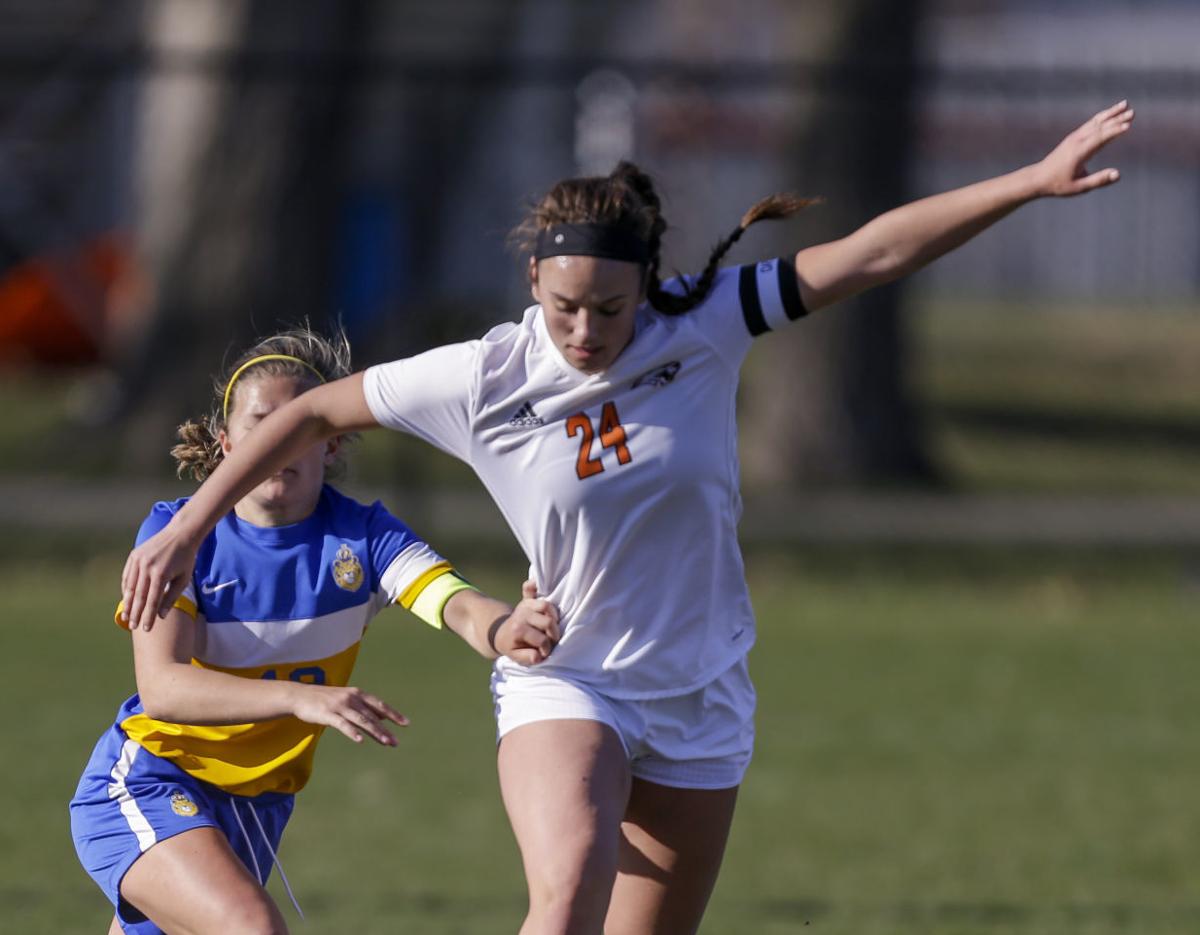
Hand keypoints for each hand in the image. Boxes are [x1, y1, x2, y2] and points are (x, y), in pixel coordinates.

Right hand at [121, 523, 200, 632]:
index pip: (152, 601)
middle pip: (138, 596)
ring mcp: (138, 560)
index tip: (145, 628)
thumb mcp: (183, 579)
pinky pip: (127, 575)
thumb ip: (171, 597)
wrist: (180, 534)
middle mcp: (147, 567)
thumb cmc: (185, 559)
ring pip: (130, 586)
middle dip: (135, 613)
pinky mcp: (134, 555)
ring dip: (127, 603)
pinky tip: (127, 598)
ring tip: (126, 616)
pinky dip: (126, 588)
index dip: (148, 616)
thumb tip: (160, 616)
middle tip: (132, 626)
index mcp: (160, 574)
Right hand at [290, 683, 408, 745]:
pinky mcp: (328, 714)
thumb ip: (365, 708)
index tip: (406, 724)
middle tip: (396, 742)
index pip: (379, 705)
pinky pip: (342, 724)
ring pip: (361, 720)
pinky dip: (352, 732)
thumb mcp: (348, 700)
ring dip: (375, 732)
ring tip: (386, 742)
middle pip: (372, 716)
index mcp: (358, 694)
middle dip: (385, 729)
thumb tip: (384, 717)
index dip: (393, 714)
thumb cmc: (326, 700)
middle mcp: (351, 698)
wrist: (300, 696)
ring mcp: (340, 706)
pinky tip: (361, 740)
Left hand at [490, 580, 560, 664]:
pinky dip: (532, 586)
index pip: (542, 639)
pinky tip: (535, 584)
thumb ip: (527, 658)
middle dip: (554, 634)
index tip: (545, 653)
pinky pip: (529, 588)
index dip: (547, 648)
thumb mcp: (515, 656)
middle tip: (552, 640)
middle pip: (548, 622)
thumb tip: (539, 656)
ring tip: (552, 626)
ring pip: (547, 606)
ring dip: (554, 617)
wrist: (501, 633)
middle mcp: (522, 615)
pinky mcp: (527, 599)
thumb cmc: (511, 646)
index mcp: (518, 630)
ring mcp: (525, 605)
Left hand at [1034, 100, 1133, 197]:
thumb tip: (1118, 174)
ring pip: (1096, 121)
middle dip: (1117, 119)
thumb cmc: (1058, 185)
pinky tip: (1111, 113)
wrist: (1038, 178)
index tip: (1128, 125)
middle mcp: (1077, 141)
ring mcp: (1074, 137)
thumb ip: (1098, 180)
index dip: (1114, 131)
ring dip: (1111, 113)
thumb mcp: (1079, 187)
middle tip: (1133, 112)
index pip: (1100, 138)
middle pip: (1100, 127)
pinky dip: (1102, 117)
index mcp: (1079, 152)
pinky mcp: (1073, 137)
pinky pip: (1091, 123)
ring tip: (1125, 104)